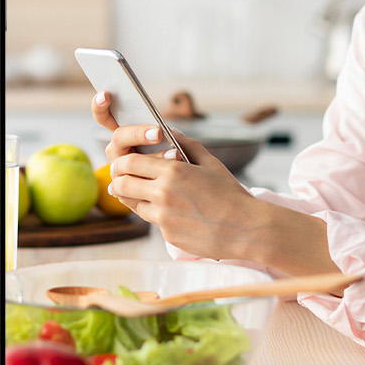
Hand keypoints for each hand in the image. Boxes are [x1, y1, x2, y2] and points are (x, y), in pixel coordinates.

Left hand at [91, 90, 259, 260]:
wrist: (247, 229)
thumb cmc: (231, 194)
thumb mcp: (211, 163)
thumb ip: (187, 144)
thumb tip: (170, 131)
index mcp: (173, 171)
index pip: (130, 162)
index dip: (122, 163)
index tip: (122, 164)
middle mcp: (163, 193)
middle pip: (122, 184)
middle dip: (117, 180)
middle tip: (120, 179)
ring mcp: (164, 216)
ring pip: (133, 204)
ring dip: (133, 197)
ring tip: (141, 193)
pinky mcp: (168, 234)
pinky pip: (152, 221)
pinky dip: (156, 215)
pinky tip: (171, 212)